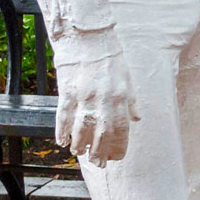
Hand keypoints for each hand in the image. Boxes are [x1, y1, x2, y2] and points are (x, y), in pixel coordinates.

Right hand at [56, 48, 139, 164]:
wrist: (87, 36)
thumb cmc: (110, 55)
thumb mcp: (127, 77)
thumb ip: (131, 100)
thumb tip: (137, 119)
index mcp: (121, 97)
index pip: (121, 130)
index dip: (118, 147)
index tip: (116, 157)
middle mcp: (103, 100)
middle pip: (101, 134)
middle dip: (99, 152)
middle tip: (97, 163)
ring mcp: (84, 97)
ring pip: (82, 129)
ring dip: (80, 145)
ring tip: (79, 153)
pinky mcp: (67, 92)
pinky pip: (64, 116)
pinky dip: (62, 131)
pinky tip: (62, 141)